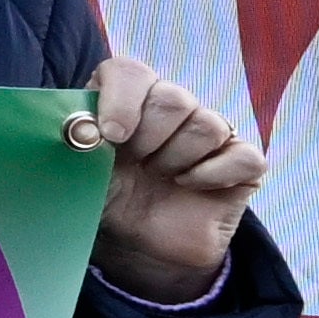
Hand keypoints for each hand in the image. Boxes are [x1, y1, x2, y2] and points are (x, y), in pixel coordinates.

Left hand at [80, 51, 269, 302]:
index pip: (129, 72)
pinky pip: (245, 156)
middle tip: (136, 163)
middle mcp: (169, 108)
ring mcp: (209, 133)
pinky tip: (189, 186)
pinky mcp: (242, 164)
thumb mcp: (79, 170)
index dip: (122, 98)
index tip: (111, 136)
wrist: (137, 245)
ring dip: (176, 158)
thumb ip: (74, 144)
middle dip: (149, 137)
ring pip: (208, 125)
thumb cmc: (106, 198)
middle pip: (174, 98)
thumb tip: (80, 130)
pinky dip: (214, 174)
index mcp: (125, 98)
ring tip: (158, 176)